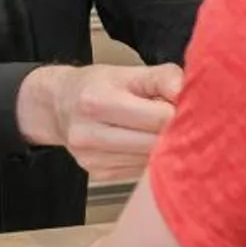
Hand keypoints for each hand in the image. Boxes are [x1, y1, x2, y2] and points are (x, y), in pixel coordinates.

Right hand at [19, 63, 186, 183]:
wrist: (58, 107)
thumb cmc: (95, 86)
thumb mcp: (126, 72)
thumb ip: (162, 77)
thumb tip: (188, 92)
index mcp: (97, 102)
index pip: (158, 117)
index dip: (179, 112)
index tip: (186, 106)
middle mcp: (90, 135)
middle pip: (155, 143)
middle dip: (175, 132)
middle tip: (181, 120)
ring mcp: (93, 159)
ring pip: (150, 161)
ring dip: (164, 148)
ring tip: (160, 130)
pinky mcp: (100, 175)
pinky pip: (140, 171)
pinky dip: (150, 159)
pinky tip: (146, 143)